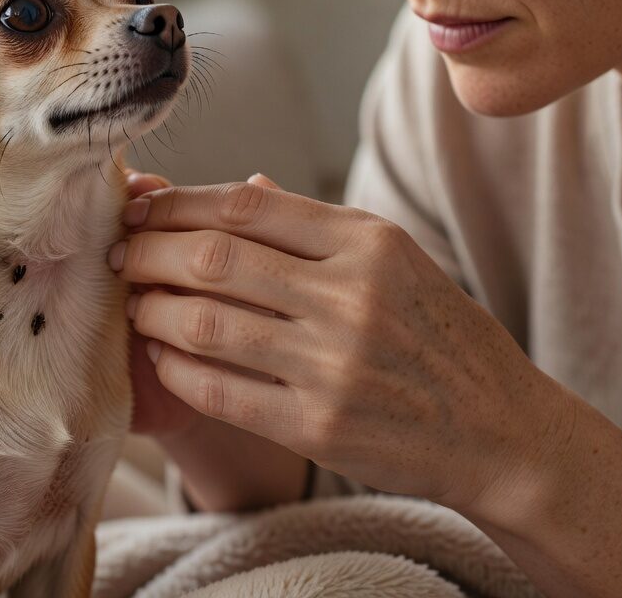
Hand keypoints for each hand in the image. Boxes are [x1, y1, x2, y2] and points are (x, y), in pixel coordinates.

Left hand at [110, 175, 572, 517]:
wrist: (501, 431)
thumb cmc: (439, 335)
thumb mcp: (396, 260)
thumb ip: (315, 226)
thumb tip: (237, 189)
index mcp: (369, 242)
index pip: (244, 206)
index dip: (176, 204)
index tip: (140, 209)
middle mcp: (351, 296)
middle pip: (214, 258)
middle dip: (147, 252)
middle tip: (120, 255)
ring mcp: (334, 364)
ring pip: (206, 323)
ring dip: (153, 310)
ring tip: (136, 304)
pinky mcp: (319, 426)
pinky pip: (220, 390)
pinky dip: (177, 369)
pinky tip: (162, 355)